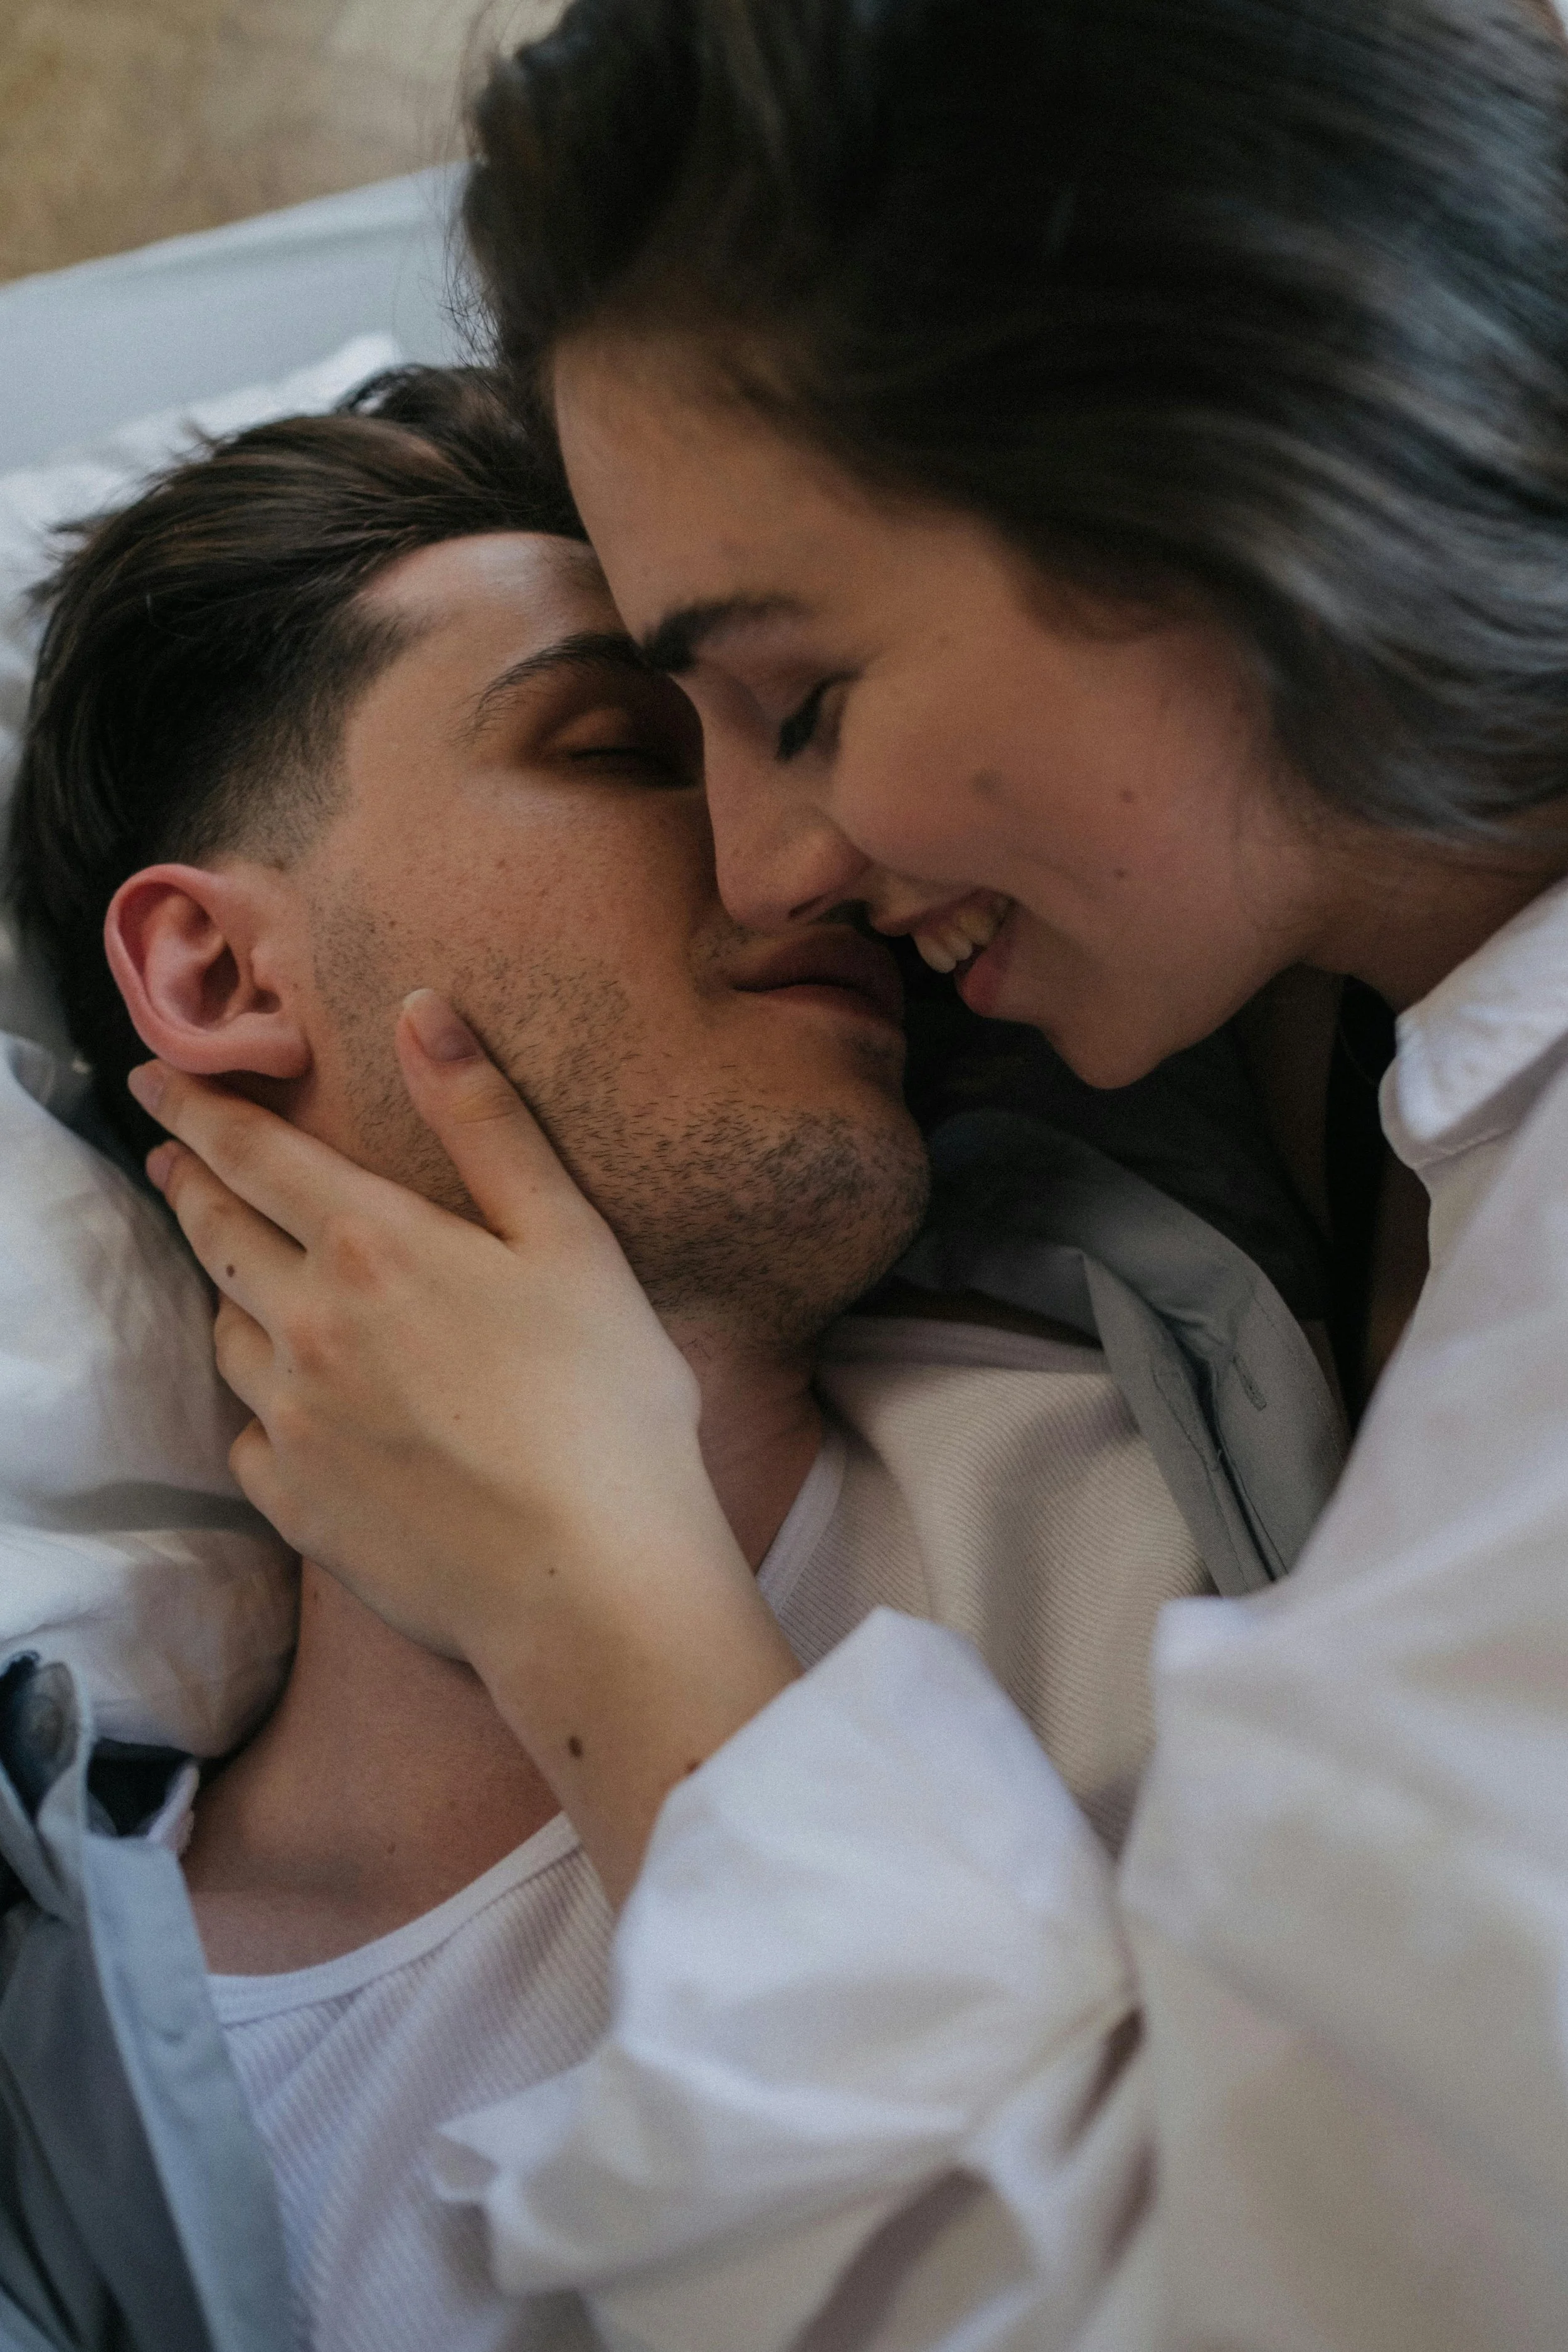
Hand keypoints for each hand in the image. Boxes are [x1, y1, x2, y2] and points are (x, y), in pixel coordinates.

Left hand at [130, 991, 797, 1900]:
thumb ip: (487, 1123)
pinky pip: (251, 1437)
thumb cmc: (604, 1403)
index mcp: (374, 1246)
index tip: (151, 1080)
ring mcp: (293, 1422)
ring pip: (228, 1336)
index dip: (194, 1108)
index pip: (254, 1154)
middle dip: (189, 1185)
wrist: (587, 1582)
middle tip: (171, 1158)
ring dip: (229, 1295)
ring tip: (245, 1282)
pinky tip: (294, 1412)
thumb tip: (422, 1012)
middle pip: (219, 1236)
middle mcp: (308, 1325)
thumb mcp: (570, 1239)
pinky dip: (264, 1408)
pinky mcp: (297, 1506)